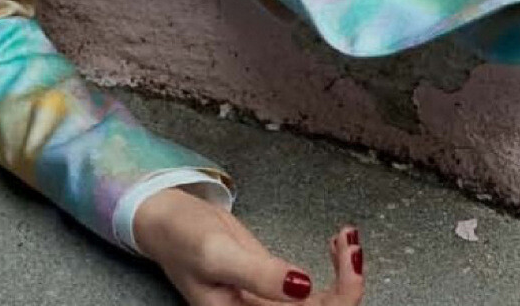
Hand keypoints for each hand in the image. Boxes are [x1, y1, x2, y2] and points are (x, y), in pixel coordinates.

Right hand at [134, 187, 365, 305]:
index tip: (351, 264)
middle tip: (350, 244)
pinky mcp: (277, 291)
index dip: (340, 300)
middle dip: (347, 287)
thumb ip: (259, 274)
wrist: (169, 221)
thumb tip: (303, 286)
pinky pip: (314, 293)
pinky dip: (334, 270)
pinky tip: (337, 244)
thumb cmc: (183, 238)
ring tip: (346, 238)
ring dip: (344, 276)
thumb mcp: (217, 253)